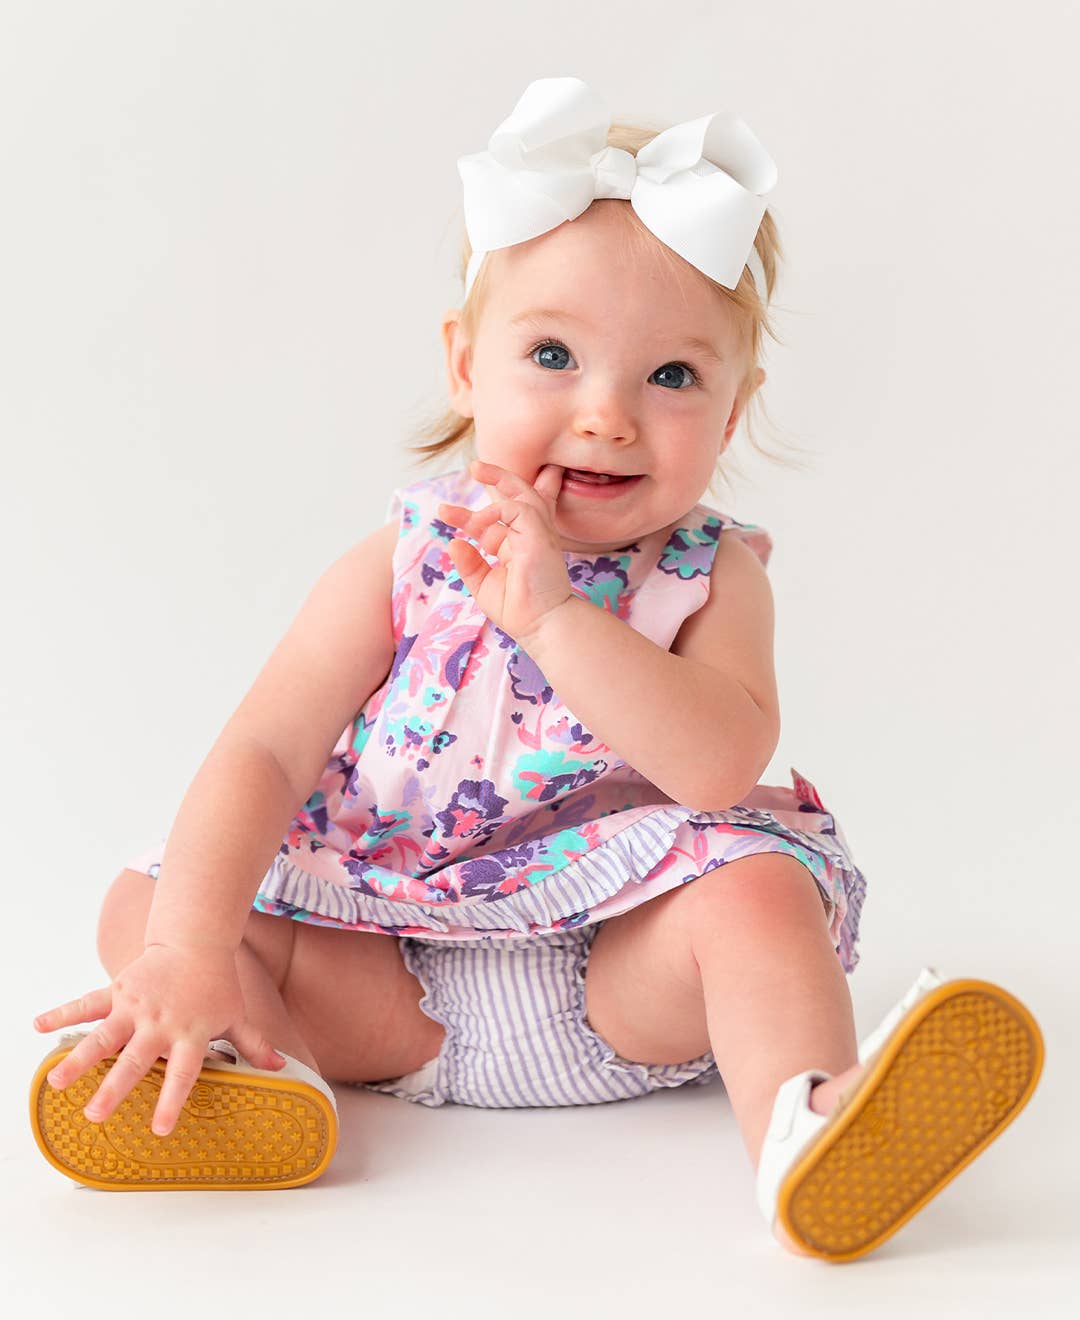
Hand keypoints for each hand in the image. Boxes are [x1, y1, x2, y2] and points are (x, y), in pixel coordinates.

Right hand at [32, 943, 285, 1135]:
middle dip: (114, 1088)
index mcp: (191, 1033)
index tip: (160, 1130)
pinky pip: (87, 1003)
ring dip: (79, 1058)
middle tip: (95, 1115)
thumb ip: (253, 1044)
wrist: (196, 941)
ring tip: (55, 1082)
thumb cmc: (217, 984)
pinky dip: (62, 1013)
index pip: (184, 1073)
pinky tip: (38, 1025)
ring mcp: (136, 1007)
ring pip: (104, 1035)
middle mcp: (160, 1023)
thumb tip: (282, 1068)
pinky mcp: (118, 990)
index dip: (173, 1101)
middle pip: (136, 1060)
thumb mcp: (236, 1015)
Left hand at [438, 459, 572, 646]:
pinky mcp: (540, 536)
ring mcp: (538, 534)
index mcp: (518, 547)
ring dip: (498, 480)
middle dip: (498, 478)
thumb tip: (453, 543)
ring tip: (475, 469)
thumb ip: (470, 564)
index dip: (470, 515)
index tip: (444, 511)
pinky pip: (519, 509)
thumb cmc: (519, 611)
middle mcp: (530, 536)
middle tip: (474, 466)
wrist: (540, 626)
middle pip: (519, 496)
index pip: (497, 521)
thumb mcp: (484, 585)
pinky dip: (497, 511)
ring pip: (523, 494)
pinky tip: (479, 525)